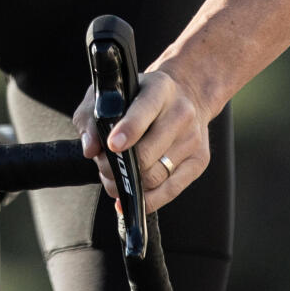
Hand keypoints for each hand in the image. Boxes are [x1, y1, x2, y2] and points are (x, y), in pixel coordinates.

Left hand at [73, 66, 210, 211]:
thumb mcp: (111, 93)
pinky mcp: (199, 161)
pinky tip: (131, 196)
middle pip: (147, 153)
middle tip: (102, 166)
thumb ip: (92, 116)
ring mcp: (193, 139)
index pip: (143, 111)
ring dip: (128, 184)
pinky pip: (171, 191)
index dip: (127, 131)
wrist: (188, 95)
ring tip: (115, 176)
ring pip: (156, 176)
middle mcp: (181, 114)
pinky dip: (148, 200)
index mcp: (159, 90)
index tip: (112, 145)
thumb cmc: (141, 95)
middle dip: (117, 167)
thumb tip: (90, 149)